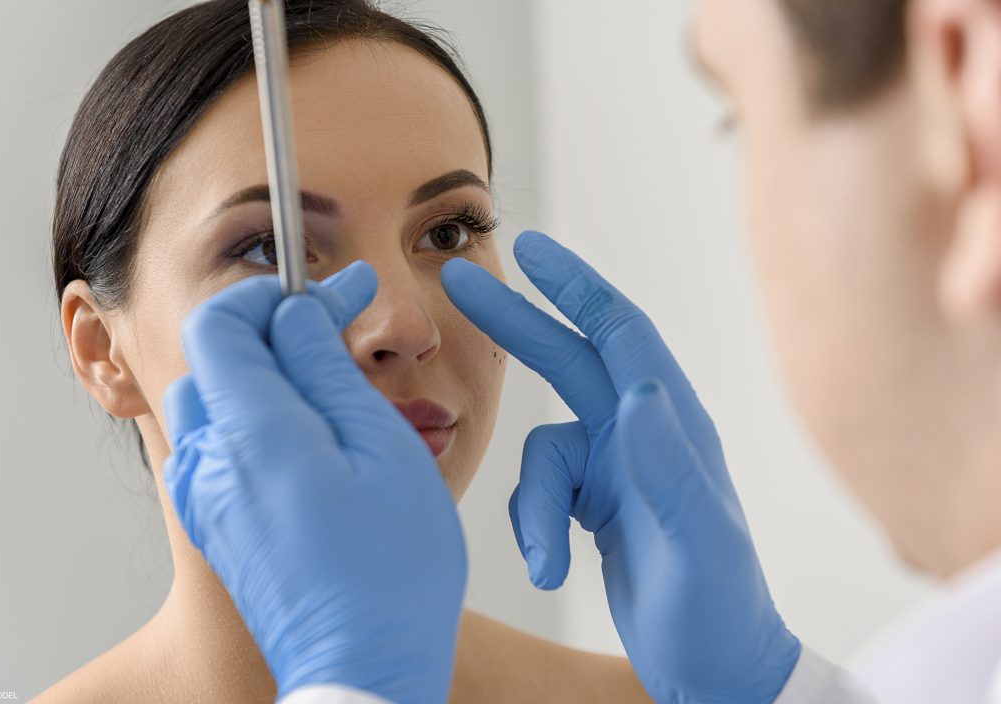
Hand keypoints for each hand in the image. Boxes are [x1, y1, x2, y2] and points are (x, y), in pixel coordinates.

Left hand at [162, 264, 466, 702]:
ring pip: (218, 398)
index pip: (224, 322)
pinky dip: (259, 417)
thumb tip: (298, 312)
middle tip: (342, 333)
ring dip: (269, 374)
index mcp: (252, 433)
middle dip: (277, 328)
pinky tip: (313, 438)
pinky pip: (221, 444)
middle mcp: (212, 461)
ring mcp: (208, 496)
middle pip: (218, 356)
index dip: (276, 293)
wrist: (364, 668)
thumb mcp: (380, 447)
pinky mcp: (218, 523)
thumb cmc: (390, 570)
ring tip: (333, 388)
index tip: (334, 292)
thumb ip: (328, 367)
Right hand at [441, 232, 799, 703]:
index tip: (530, 249)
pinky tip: (551, 567)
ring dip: (533, 508)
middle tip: (461, 283)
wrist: (712, 666)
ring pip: (541, 454)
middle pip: (567, 359)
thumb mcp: (697, 539)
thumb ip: (667, 464)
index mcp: (672, 424)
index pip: (621, 334)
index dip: (576, 286)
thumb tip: (641, 388)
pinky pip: (538, 493)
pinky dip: (532, 528)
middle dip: (515, 322)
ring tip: (547, 559)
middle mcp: (641, 434)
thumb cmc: (718, 608)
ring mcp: (615, 467)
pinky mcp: (593, 502)